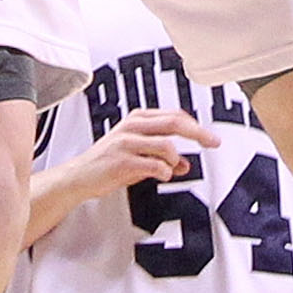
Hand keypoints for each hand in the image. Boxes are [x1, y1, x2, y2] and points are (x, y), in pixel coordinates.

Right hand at [79, 109, 215, 196]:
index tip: (210, 136)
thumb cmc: (107, 163)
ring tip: (170, 168)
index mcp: (137, 119)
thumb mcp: (138, 156)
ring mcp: (126, 143)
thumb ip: (162, 157)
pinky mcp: (122, 161)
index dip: (196, 125)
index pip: (174, 115)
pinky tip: (162, 175)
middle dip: (198, 133)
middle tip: (213, 142)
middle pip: (174, 122)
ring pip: (166, 144)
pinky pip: (154, 164)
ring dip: (175, 158)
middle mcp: (132, 127)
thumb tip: (185, 164)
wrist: (79, 177)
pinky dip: (164, 171)